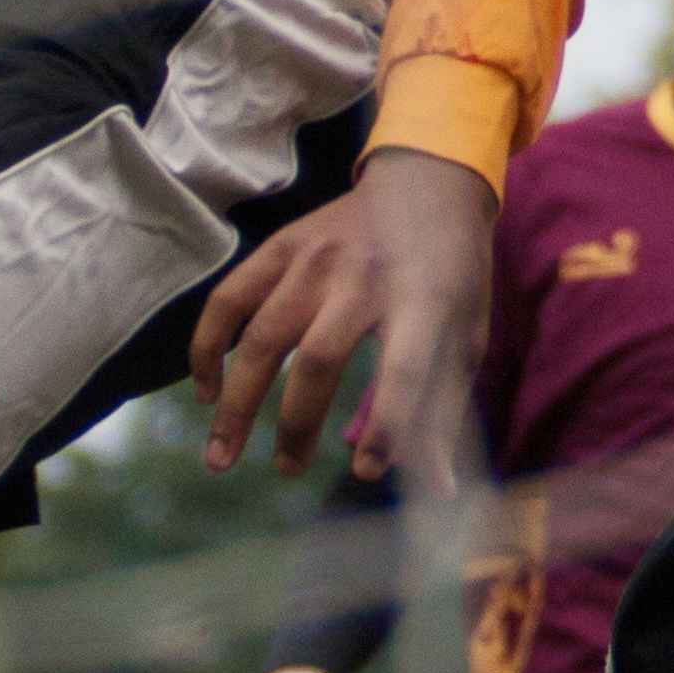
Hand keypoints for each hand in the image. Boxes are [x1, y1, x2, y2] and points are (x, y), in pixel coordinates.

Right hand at [194, 149, 496, 482]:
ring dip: (237, 403)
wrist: (428, 181)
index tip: (367, 473)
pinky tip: (206, 391)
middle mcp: (366, 276)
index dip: (387, 424)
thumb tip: (434, 490)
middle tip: (286, 470)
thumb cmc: (453, 274)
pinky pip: (230, 298)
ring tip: (220, 459)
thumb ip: (444, 410)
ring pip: (264, 335)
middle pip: (320, 357)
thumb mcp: (467, 335)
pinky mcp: (284, 245)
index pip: (405, 368)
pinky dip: (209, 346)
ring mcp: (318, 257)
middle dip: (296, 425)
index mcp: (425, 299)